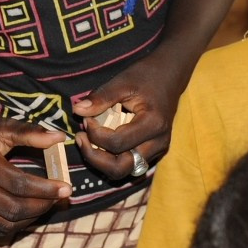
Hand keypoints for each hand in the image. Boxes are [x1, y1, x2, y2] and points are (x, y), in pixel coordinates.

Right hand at [0, 110, 71, 235]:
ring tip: (46, 204)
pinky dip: (14, 224)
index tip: (67, 188)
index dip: (46, 189)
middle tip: (59, 198)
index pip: (19, 184)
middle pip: (13, 208)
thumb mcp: (1, 126)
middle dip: (42, 206)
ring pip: (4, 223)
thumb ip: (31, 133)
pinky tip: (27, 212)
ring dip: (31, 218)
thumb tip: (60, 138)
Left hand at [72, 51, 181, 179]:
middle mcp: (158, 142)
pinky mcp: (153, 152)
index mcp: (153, 124)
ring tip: (87, 141)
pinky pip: (129, 165)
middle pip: (120, 167)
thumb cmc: (146, 76)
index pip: (117, 144)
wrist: (169, 76)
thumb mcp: (122, 82)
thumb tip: (77, 111)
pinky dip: (111, 158)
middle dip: (94, 157)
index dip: (95, 135)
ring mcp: (157, 150)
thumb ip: (101, 97)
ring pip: (124, 171)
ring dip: (101, 161)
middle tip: (80, 137)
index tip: (86, 119)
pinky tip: (100, 142)